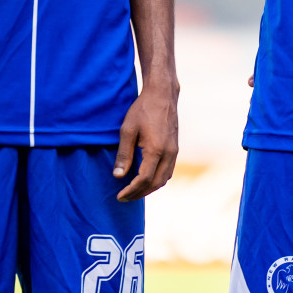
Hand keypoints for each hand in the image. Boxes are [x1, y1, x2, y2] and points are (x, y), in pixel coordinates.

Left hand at [113, 79, 178, 200]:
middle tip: (124, 197)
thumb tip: (118, 176)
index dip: (131, 190)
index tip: (119, 196)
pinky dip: (157, 180)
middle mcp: (169, 153)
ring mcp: (174, 151)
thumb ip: (124, 154)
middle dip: (139, 193)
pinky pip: (168, 171)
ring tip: (134, 191)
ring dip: (149, 188)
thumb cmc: (143, 110)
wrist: (162, 94)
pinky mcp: (175, 148)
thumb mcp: (127, 130)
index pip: (144, 179)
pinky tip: (146, 179)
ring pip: (164, 179)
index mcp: (156, 150)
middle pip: (156, 183)